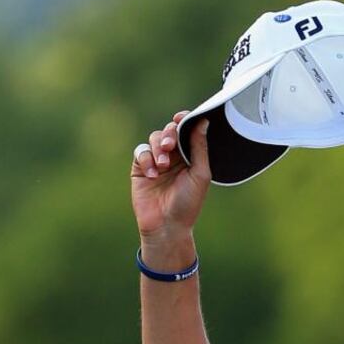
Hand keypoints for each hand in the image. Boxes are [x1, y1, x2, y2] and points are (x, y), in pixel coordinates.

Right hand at [130, 111, 211, 241]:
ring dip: (158, 148)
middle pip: (169, 131)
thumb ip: (199, 147)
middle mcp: (174, 155)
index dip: (184, 120)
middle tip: (169, 146)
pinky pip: (140, 152)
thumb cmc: (188, 203)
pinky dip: (146, 159)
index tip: (181, 117)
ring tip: (163, 165)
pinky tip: (153, 174)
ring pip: (154, 138)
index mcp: (190, 155)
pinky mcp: (140, 168)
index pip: (186, 130)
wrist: (167, 226)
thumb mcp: (200, 174)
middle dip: (169, 134)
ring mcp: (156, 161)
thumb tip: (203, 121)